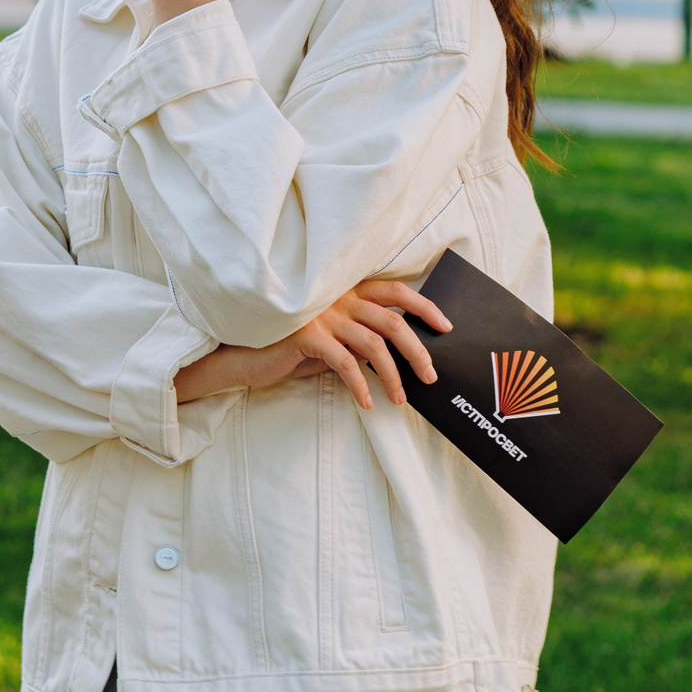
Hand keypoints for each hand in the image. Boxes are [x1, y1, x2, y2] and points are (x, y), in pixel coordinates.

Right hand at [173, 279, 451, 406]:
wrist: (245, 352)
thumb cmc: (292, 344)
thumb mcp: (330, 333)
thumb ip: (358, 334)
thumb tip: (400, 354)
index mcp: (346, 290)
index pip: (395, 290)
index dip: (424, 306)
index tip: (446, 327)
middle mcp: (337, 297)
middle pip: (392, 320)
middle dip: (418, 350)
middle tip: (431, 375)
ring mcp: (322, 315)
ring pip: (374, 344)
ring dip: (394, 375)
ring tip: (401, 398)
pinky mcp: (307, 336)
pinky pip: (345, 363)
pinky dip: (361, 385)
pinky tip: (368, 402)